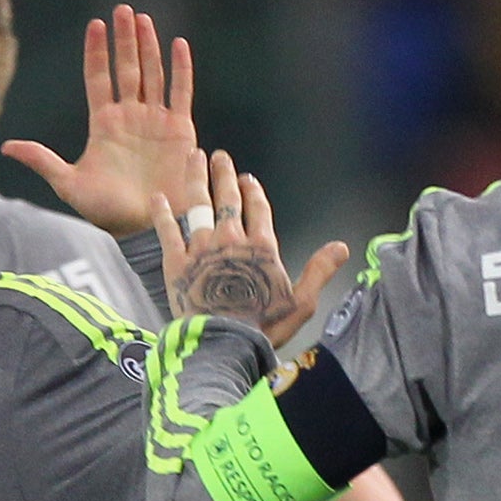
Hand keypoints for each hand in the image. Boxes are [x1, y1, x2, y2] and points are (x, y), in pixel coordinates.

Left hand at [0, 5, 204, 238]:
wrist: (145, 226)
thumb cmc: (107, 211)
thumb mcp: (69, 184)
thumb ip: (42, 160)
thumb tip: (5, 146)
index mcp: (104, 124)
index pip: (99, 78)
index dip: (97, 51)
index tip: (96, 24)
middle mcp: (130, 117)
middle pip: (127, 68)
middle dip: (124, 39)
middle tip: (123, 10)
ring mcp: (156, 121)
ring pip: (152, 74)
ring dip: (149, 46)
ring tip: (143, 19)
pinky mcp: (180, 131)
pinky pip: (181, 93)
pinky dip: (181, 69)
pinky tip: (178, 44)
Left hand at [150, 148, 350, 343]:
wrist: (222, 344)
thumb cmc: (264, 327)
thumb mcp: (302, 303)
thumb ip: (320, 270)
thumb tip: (342, 247)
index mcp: (261, 247)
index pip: (258, 208)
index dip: (253, 190)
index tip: (247, 178)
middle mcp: (231, 239)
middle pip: (227, 199)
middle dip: (224, 174)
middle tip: (219, 156)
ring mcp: (201, 249)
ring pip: (198, 205)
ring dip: (196, 179)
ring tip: (194, 158)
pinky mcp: (176, 262)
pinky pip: (168, 230)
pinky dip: (163, 212)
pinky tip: (158, 197)